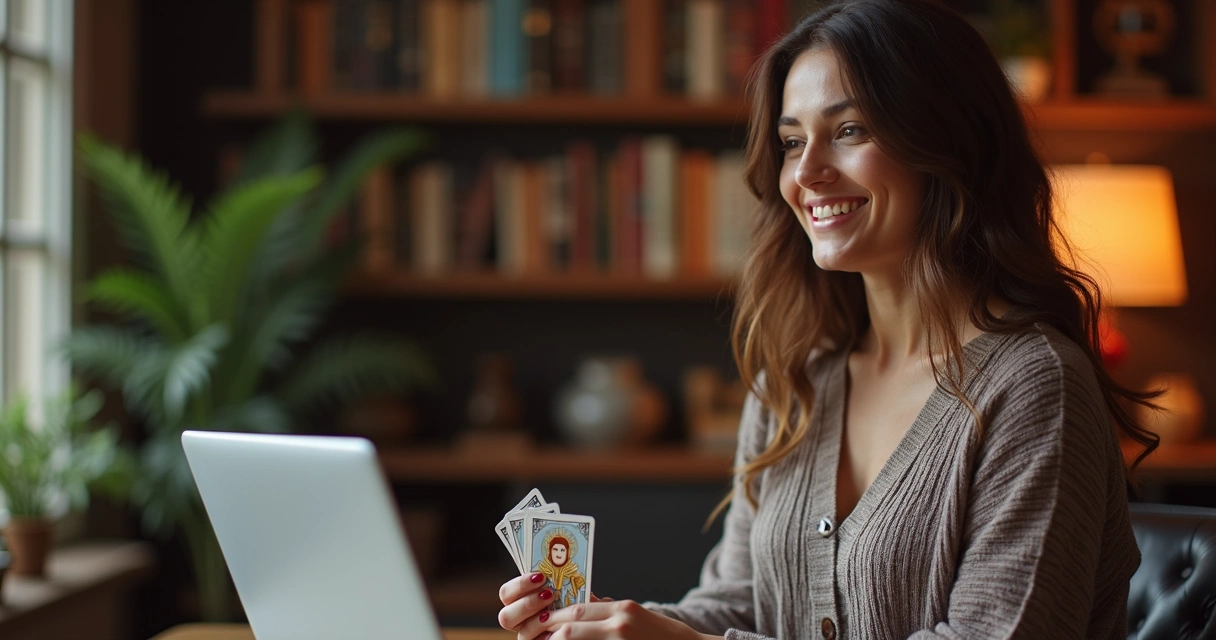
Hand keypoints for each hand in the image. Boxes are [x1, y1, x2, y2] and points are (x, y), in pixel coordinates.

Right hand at [498, 573, 613, 639]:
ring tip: (558, 613)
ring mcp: (529, 636)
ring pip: (522, 633)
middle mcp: (520, 621)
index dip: (519, 585)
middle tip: (549, 594)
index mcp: (521, 601)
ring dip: (538, 621)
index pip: (507, 594)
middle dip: (527, 604)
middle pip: (506, 616)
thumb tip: (566, 567)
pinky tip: (563, 628)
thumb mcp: (570, 591)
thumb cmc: (578, 605)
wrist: (589, 622)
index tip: (540, 576)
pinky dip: (551, 635)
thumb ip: (563, 582)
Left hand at [520, 599, 721, 639]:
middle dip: (550, 633)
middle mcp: (620, 624)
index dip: (556, 617)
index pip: (579, 610)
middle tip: (537, 637)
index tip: (542, 622)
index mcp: (623, 609)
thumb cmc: (666, 637)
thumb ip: (610, 611)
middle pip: (572, 626)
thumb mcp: (638, 616)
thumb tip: (586, 602)